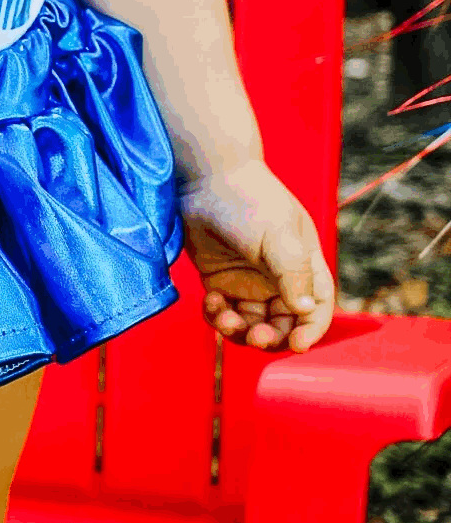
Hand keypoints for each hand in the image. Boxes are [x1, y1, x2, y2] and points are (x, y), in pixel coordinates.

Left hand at [177, 160, 334, 353]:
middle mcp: (279, 279)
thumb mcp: (278, 234)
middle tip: (255, 335)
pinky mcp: (220, 281)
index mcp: (304, 266)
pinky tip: (211, 301)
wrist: (207, 177)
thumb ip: (293, 272)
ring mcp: (248, 282)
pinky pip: (223, 314)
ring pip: (251, 324)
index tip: (297, 346)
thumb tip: (306, 309)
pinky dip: (217, 316)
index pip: (316, 309)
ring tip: (224, 317)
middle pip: (282, 325)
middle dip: (271, 337)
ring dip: (239, 330)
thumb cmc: (250, 199)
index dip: (311, 331)